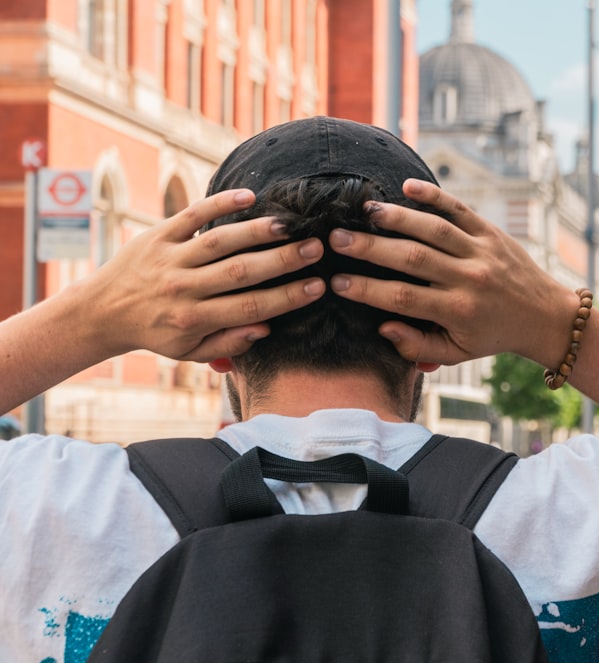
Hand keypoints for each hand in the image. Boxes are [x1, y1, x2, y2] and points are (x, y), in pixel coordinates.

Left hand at [84, 189, 326, 361]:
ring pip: (219, 241)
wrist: (101, 312)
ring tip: (290, 224)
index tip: (318, 287)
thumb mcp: (191, 351)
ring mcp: (170, 258)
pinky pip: (191, 215)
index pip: (251, 307)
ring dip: (257, 231)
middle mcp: (183, 288)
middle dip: (282, 260)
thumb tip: (266, 327)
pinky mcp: (158, 235)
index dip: (287, 297)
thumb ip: (229, 342)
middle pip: (241, 272)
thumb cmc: (157, 333)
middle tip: (316, 248)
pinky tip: (249, 196)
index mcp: (194, 319)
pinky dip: (219, 204)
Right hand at [326, 180, 577, 368]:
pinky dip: (435, 196)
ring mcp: (481, 252)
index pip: (403, 299)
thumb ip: (417, 346)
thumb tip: (382, 327)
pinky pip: (460, 209)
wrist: (544, 316)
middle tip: (336, 239)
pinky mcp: (491, 232)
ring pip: (434, 229)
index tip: (336, 282)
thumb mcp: (457, 353)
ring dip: (397, 218)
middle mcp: (469, 279)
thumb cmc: (491, 335)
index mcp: (458, 311)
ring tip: (364, 211)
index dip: (366, 291)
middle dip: (370, 248)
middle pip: (412, 259)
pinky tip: (408, 187)